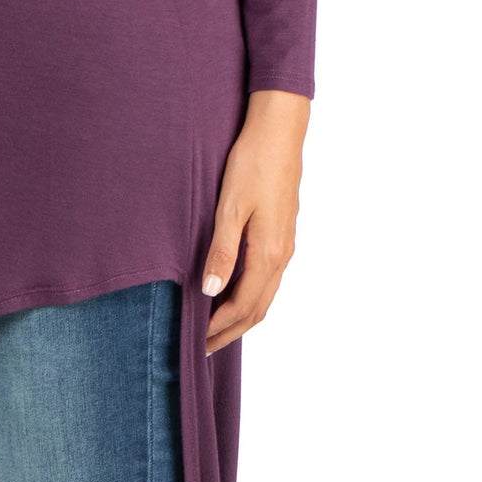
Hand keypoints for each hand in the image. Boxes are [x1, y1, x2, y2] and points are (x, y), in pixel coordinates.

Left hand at [201, 90, 309, 352]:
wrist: (279, 132)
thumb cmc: (252, 164)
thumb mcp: (230, 207)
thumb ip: (221, 252)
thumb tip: (210, 292)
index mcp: (267, 253)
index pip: (242, 306)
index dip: (218, 327)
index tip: (195, 342)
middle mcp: (281, 255)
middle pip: (257, 309)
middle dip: (230, 331)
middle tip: (203, 348)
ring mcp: (285, 246)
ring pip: (265, 296)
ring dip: (241, 317)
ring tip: (216, 329)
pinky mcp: (283, 236)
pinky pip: (268, 280)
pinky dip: (251, 297)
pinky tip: (233, 294)